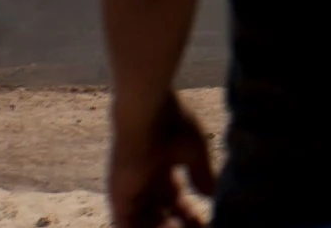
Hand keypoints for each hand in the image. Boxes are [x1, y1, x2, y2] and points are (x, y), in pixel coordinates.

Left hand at [110, 93, 212, 227]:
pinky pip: (126, 225)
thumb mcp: (195, 152)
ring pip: (144, 222)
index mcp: (161, 172)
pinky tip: (172, 226)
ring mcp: (130, 192)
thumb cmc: (172, 124)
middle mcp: (144, 185)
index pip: (174, 202)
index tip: (207, 222)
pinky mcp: (119, 198)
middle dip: (178, 225)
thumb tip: (211, 194)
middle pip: (160, 215)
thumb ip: (201, 174)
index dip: (189, 214)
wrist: (147, 113)